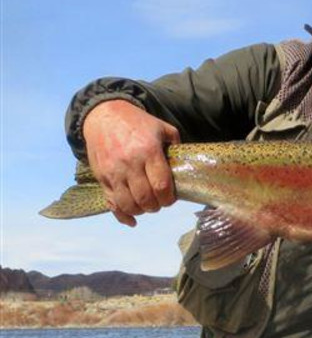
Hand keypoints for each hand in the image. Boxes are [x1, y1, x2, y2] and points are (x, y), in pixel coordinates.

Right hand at [82, 100, 180, 226]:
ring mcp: (113, 172)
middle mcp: (130, 163)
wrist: (104, 116)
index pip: (161, 185)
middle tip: (160, 203)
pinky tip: (132, 221)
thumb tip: (185, 165)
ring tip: (147, 206)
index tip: (171, 198)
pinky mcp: (101, 177)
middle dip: (156, 206)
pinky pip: (111, 203)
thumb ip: (175, 145)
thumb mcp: (162, 127)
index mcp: (148, 151)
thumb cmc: (137, 123)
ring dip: (141, 211)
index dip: (168, 198)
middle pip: (145, 198)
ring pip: (128, 204)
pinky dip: (122, 215)